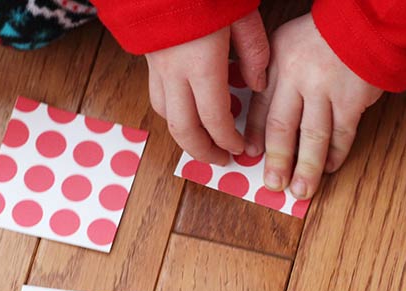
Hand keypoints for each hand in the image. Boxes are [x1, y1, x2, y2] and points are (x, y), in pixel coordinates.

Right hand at [146, 10, 269, 164]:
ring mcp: (157, 67)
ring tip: (206, 140)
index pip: (215, 120)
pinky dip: (174, 114)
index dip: (228, 141)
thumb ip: (254, 55)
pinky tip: (191, 111)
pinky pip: (158, 98)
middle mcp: (174, 72)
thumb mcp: (243, 16)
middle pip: (184, 130)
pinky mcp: (148, 59)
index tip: (241, 148)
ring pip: (166, 117)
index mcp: (201, 65)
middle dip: (203, 151)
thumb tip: (257, 86)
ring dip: (186, 135)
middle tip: (220, 159)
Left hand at [245, 13, 382, 198]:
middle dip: (277, 160)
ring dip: (307, 168)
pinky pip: (342, 134)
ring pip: (313, 137)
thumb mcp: (289, 41)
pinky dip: (336, 154)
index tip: (251, 156)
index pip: (261, 105)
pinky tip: (330, 169)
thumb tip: (262, 113)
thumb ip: (274, 73)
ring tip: (301, 191)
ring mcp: (326, 89)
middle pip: (282, 126)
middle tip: (274, 184)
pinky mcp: (352, 99)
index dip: (255, 134)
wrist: (366, 21)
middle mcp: (298, 76)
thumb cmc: (327, 34)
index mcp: (278, 60)